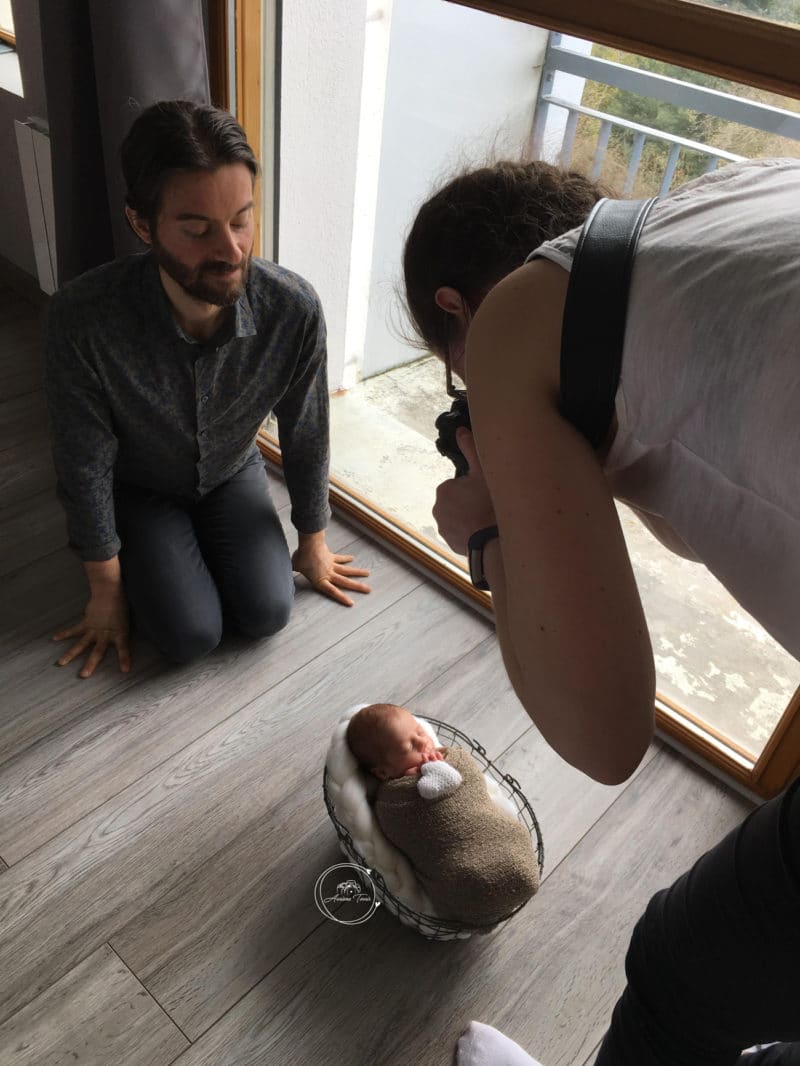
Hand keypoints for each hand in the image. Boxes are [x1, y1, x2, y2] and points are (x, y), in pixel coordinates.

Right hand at [53, 584, 130, 677]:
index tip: (124, 670)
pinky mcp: (86, 623)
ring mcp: (94, 629)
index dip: (124, 659)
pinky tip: (54, 638)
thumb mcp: (127, 621)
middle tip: (84, 675)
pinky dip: (64, 634)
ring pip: (81, 644)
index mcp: (120, 634)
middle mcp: (106, 634)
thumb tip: (124, 639)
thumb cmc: (122, 606)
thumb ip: (124, 632)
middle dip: (90, 664)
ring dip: (70, 654)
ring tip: (60, 663)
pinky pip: (74, 630)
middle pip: (98, 652)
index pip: (123, 649)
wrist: (110, 591)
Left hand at [292, 531, 371, 605]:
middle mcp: (329, 574)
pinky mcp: (331, 556)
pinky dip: (346, 559)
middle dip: (358, 587)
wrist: (309, 543)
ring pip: (347, 570)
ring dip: (358, 573)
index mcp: (320, 580)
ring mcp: (331, 565)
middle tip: (369, 589)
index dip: (342, 598)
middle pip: (345, 582)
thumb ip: (292, 574)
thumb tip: (283, 577)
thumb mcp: (294, 568)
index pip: (332, 591)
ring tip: (368, 573)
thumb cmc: (301, 557)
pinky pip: (340, 559)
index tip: (352, 603)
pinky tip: (352, 559)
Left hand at [433, 428, 495, 554]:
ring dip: (470, 518)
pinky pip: (461, 534)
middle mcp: (438, 509)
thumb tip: (460, 430)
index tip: (484, 493)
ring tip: (486, 520)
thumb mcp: (482, 471)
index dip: (473, 487)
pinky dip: (470, 533)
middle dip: (469, 503)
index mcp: (444, 490)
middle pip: (458, 502)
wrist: (491, 541)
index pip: (459, 484)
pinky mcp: (450, 543)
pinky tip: (483, 532)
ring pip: (459, 518)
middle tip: (487, 506)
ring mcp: (443, 529)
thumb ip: (470, 448)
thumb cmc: (487, 504)